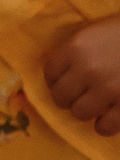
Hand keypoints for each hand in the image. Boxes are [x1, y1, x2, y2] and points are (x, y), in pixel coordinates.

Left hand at [45, 16, 119, 135]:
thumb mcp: (96, 33)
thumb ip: (78, 51)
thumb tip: (64, 73)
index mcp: (76, 47)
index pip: (50, 72)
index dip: (55, 80)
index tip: (63, 83)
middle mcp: (87, 69)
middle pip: (60, 96)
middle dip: (67, 99)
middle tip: (78, 97)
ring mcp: (108, 89)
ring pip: (79, 113)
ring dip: (86, 112)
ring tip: (96, 106)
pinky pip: (106, 126)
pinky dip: (105, 126)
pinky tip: (109, 118)